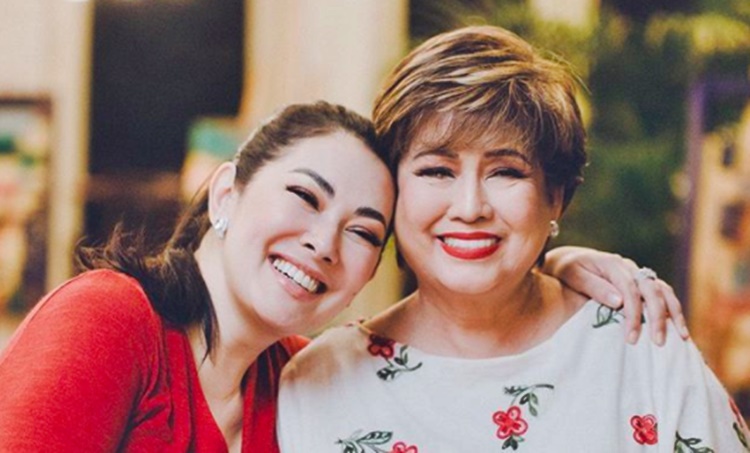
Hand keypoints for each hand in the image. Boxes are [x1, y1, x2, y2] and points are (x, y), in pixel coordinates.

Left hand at [543, 246, 688, 344]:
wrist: (568, 260)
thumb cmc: (567, 270)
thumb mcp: (572, 275)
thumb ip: (594, 287)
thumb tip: (618, 302)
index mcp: (612, 264)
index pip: (629, 290)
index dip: (633, 314)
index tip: (632, 338)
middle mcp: (629, 267)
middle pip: (652, 290)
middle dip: (658, 317)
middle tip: (658, 343)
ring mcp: (637, 273)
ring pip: (663, 290)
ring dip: (673, 313)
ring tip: (680, 337)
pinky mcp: (641, 282)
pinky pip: (663, 294)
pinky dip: (673, 309)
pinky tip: (678, 328)